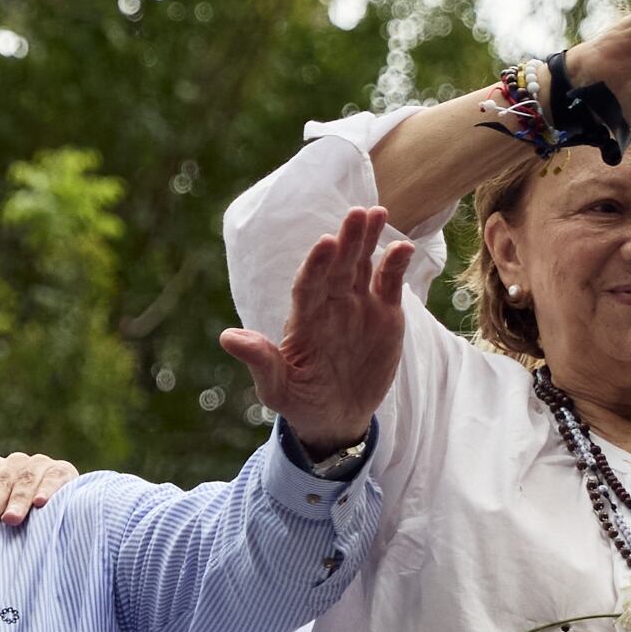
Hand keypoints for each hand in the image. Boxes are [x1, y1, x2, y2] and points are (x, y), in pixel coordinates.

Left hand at [0, 452, 79, 524]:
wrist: (60, 515)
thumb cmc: (17, 522)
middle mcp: (14, 463)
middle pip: (0, 481)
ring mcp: (38, 465)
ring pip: (25, 481)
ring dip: (17, 500)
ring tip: (11, 518)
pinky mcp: (62, 471)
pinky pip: (53, 478)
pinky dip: (48, 489)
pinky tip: (41, 503)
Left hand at [220, 201, 412, 456]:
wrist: (336, 418)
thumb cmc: (301, 402)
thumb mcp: (277, 388)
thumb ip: (261, 361)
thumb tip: (227, 338)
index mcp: (304, 319)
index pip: (309, 285)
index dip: (317, 265)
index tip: (325, 242)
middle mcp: (330, 305)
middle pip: (339, 267)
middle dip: (348, 241)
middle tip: (358, 213)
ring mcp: (358, 306)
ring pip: (363, 266)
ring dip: (369, 240)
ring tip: (377, 213)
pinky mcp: (385, 315)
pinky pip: (390, 283)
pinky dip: (396, 264)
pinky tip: (403, 246)